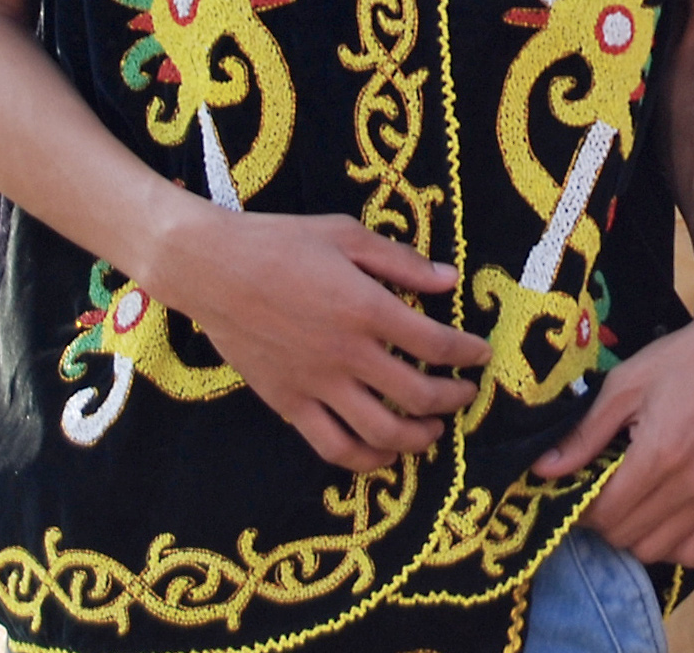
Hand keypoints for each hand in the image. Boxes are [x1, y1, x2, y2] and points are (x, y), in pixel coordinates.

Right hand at [160, 207, 492, 471]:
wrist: (213, 269)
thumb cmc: (281, 242)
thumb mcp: (346, 235)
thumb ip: (401, 262)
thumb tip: (449, 281)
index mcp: (367, 308)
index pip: (435, 344)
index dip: (467, 354)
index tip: (481, 355)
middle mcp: (348, 354)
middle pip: (417, 395)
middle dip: (452, 399)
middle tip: (465, 395)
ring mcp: (317, 385)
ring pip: (381, 432)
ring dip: (417, 438)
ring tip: (433, 432)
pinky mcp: (289, 404)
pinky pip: (333, 446)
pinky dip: (365, 459)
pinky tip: (383, 453)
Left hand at [531, 291, 693, 564]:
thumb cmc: (684, 359)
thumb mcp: (627, 383)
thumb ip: (586, 433)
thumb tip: (543, 469)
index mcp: (659, 454)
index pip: (604, 513)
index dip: (580, 504)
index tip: (574, 484)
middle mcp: (689, 486)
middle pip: (626, 535)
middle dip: (601, 518)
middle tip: (598, 487)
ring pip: (656, 551)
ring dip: (632, 533)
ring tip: (627, 499)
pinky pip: (692, 552)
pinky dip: (669, 543)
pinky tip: (660, 513)